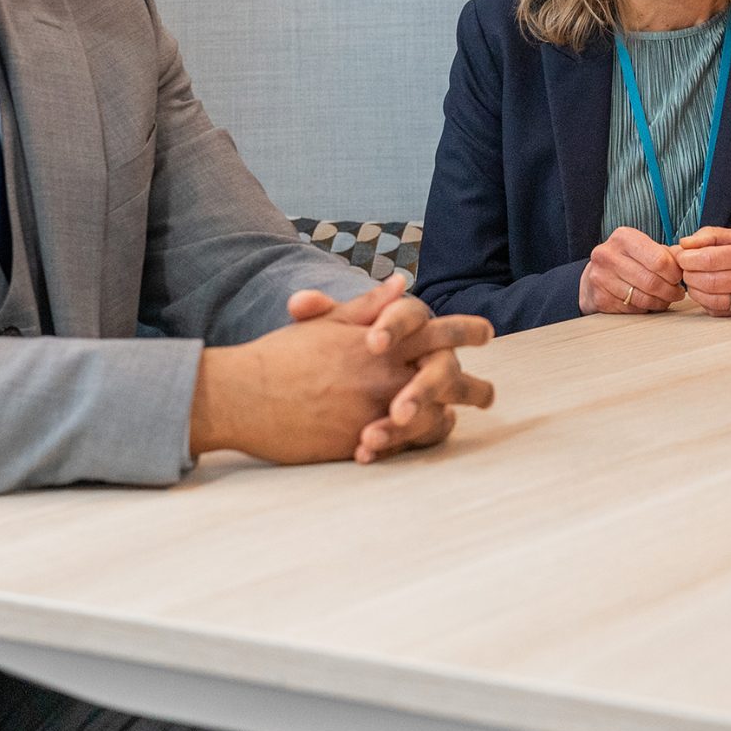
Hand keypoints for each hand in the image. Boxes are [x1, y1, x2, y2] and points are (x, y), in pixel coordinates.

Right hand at [188, 280, 493, 463]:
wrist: (241, 395)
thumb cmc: (280, 356)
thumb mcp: (327, 326)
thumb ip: (368, 307)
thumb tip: (401, 283)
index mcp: (380, 339)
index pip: (436, 328)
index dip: (466, 330)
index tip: (487, 332)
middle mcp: (385, 372)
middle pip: (447, 379)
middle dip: (474, 390)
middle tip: (488, 396)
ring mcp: (375, 408)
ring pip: (432, 419)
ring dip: (445, 421)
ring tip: (452, 421)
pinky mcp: (360, 440)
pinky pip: (401, 447)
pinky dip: (409, 445)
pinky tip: (411, 442)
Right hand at [580, 226, 683, 313]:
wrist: (595, 274)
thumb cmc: (626, 260)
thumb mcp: (645, 248)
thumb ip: (668, 253)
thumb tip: (686, 260)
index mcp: (623, 237)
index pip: (659, 260)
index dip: (674, 273)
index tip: (679, 277)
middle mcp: (608, 255)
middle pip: (652, 281)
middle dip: (670, 291)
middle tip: (677, 293)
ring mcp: (601, 278)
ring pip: (643, 298)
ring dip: (660, 302)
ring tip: (666, 299)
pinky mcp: (599, 298)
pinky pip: (632, 309)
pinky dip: (645, 309)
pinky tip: (648, 303)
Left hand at [676, 226, 730, 314]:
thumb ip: (712, 236)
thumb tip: (685, 244)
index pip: (712, 258)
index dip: (689, 258)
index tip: (681, 255)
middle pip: (711, 281)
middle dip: (690, 275)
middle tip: (684, 269)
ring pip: (715, 300)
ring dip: (696, 291)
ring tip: (693, 280)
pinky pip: (724, 311)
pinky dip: (708, 303)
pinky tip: (706, 293)